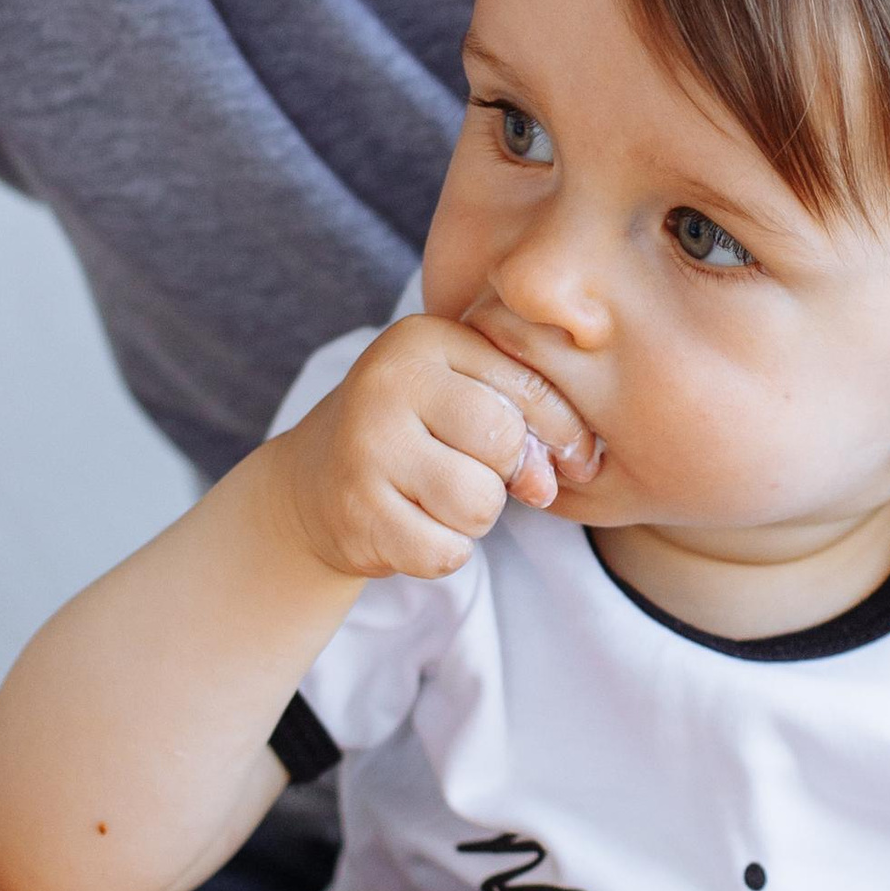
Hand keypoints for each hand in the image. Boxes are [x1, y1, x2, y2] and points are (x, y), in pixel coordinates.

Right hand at [273, 313, 601, 584]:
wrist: (314, 482)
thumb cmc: (412, 433)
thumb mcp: (462, 397)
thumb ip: (523, 418)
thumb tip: (560, 477)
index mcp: (422, 339)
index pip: (527, 385)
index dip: (562, 432)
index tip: (575, 461)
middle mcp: (387, 382)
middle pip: (503, 442)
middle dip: (507, 473)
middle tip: (474, 474)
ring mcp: (365, 448)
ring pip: (479, 502)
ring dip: (475, 516)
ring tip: (440, 499)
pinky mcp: (356, 513)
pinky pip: (444, 551)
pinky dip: (444, 551)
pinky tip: (415, 527)